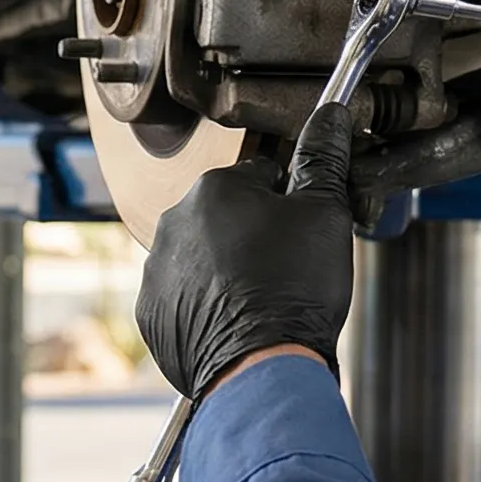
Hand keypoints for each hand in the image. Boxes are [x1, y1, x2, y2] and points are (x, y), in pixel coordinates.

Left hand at [136, 101, 355, 398]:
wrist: (261, 366)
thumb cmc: (294, 288)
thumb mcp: (325, 214)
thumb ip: (323, 159)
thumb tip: (329, 115)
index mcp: (214, 188)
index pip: (262, 177)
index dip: (290, 203)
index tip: (303, 231)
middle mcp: (173, 221)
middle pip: (226, 217)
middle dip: (253, 236)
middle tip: (286, 269)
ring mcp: (156, 270)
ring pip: (201, 257)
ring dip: (226, 270)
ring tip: (261, 299)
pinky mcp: (151, 313)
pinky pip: (181, 298)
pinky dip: (204, 306)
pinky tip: (235, 320)